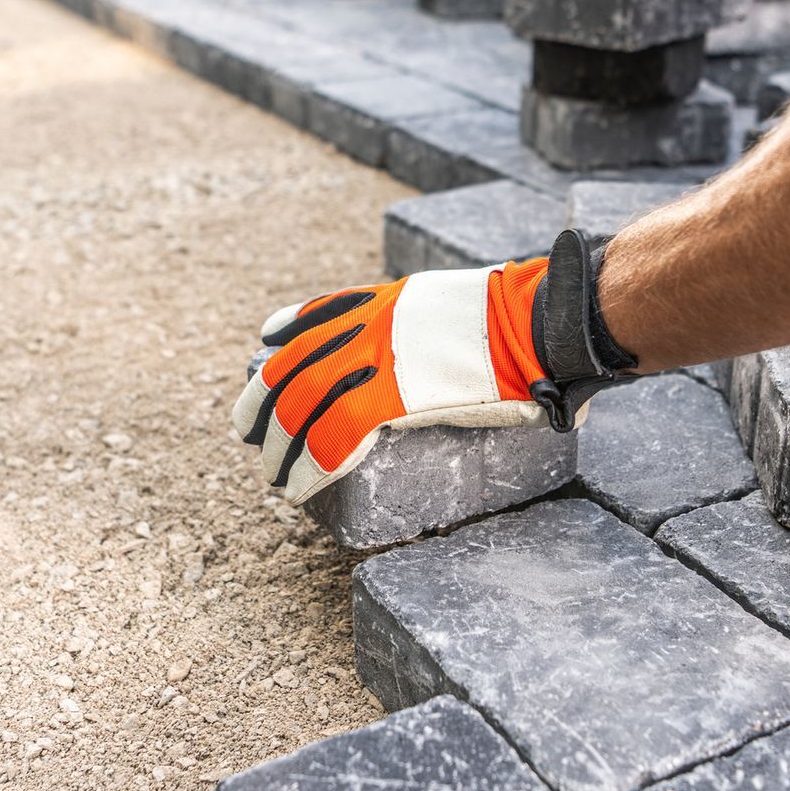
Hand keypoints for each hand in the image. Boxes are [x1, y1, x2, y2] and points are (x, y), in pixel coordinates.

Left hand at [232, 234, 637, 503]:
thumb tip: (492, 364)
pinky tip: (297, 486)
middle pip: (297, 364)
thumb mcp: (473, 310)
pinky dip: (310, 466)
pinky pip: (335, 438)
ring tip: (272, 473)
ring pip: (304, 404)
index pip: (320, 315)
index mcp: (390, 303)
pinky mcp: (394, 400)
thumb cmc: (530, 317)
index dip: (288, 333)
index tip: (268, 346)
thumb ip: (461, 333)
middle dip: (264, 400)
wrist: (541, 318)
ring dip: (280, 444)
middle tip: (248, 429)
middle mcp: (372, 327)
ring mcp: (379, 361)